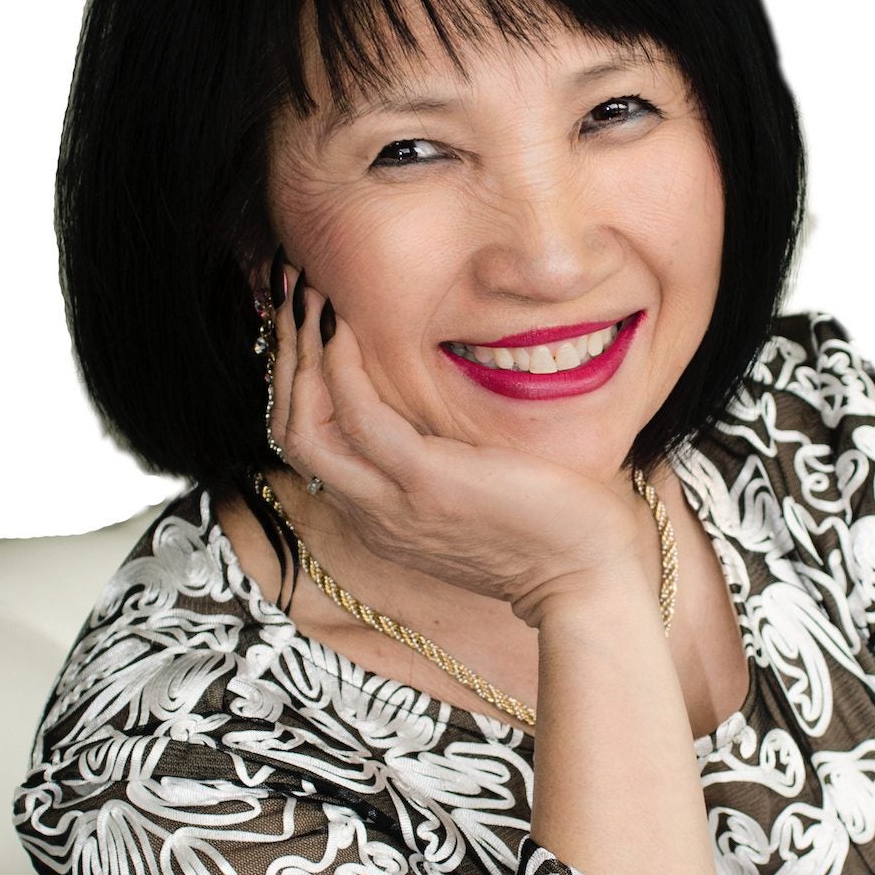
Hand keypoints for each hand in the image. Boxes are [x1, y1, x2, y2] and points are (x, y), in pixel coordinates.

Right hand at [265, 260, 649, 624]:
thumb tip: (448, 404)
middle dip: (285, 356)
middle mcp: (373, 515)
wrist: (589, 577)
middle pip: (289, 433)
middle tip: (292, 297)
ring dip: (300, 354)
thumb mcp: (480, 492)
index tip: (308, 323)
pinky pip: (359, 419)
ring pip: (303, 429)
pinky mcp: (426, 484)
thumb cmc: (553, 529)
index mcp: (382, 516)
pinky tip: (351, 329)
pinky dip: (344, 369)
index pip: (309, 445)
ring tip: (311, 298)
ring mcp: (393, 504)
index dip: (296, 380)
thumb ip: (447, 458)